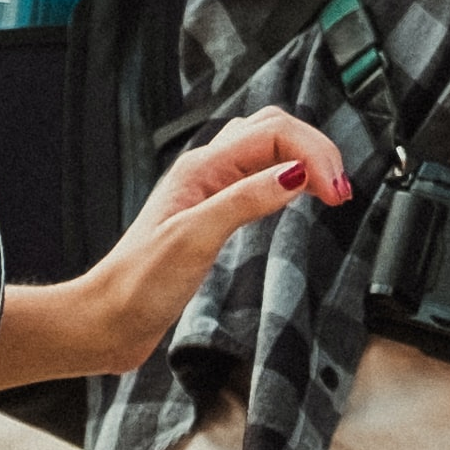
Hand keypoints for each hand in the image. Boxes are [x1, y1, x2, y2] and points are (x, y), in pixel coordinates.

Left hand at [61, 109, 347, 372]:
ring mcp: (211, 190)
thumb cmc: (138, 285)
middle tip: (340, 190)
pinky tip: (298, 195)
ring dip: (304, 157)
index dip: (314, 154)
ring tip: (330, 188)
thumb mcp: (195, 239)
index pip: (274, 133)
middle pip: (274, 129)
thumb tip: (295, 174)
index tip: (336, 193)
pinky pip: (259, 176)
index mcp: (201, 167)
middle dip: (315, 149)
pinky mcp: (215, 214)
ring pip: (268, 148)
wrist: (109, 320)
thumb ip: (245, 200)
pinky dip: (289, 176)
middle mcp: (207, 171)